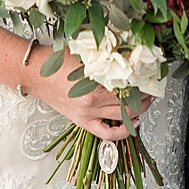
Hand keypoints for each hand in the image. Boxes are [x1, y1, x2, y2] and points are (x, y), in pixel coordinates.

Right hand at [23, 46, 149, 141]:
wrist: (35, 73)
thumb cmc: (58, 61)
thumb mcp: (88, 55)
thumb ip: (109, 58)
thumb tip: (133, 55)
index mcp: (94, 86)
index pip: (130, 89)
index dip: (145, 84)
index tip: (153, 77)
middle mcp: (91, 104)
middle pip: (130, 105)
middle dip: (146, 98)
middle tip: (154, 89)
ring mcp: (87, 115)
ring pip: (123, 118)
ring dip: (140, 110)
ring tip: (146, 101)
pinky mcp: (82, 121)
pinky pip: (107, 133)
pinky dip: (123, 131)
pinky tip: (133, 123)